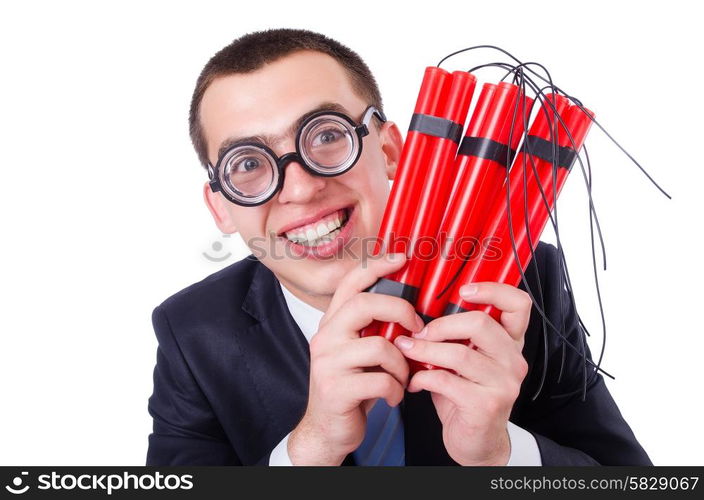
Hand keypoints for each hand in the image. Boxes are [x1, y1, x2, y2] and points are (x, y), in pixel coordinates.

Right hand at [287, 253, 422, 464]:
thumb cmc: (351, 388)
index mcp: (332, 324)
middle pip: (364, 304)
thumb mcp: (358, 353)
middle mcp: (325, 337)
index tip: (401, 259)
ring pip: (380, 346)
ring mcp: (328, 363)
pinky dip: (396, 390)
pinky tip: (393, 396)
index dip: (375, 266)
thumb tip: (410, 308)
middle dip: (400, 311)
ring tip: (402, 378)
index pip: (350, 283)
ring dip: (402, 364)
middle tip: (417, 327)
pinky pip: (381, 380)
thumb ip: (373, 330)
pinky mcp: (336, 389)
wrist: (327, 430)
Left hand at [393, 282, 531, 465]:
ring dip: (424, 351)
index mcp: (510, 342)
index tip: (464, 289)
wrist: (476, 443)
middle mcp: (513, 360)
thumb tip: (417, 311)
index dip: (493, 290)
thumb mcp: (465, 361)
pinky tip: (414, 382)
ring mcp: (503, 384)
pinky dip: (422, 378)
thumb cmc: (466, 396)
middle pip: (480, 324)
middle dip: (441, 325)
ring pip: (459, 354)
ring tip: (407, 352)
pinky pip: (445, 381)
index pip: (518, 304)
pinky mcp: (486, 405)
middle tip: (420, 333)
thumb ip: (454, 336)